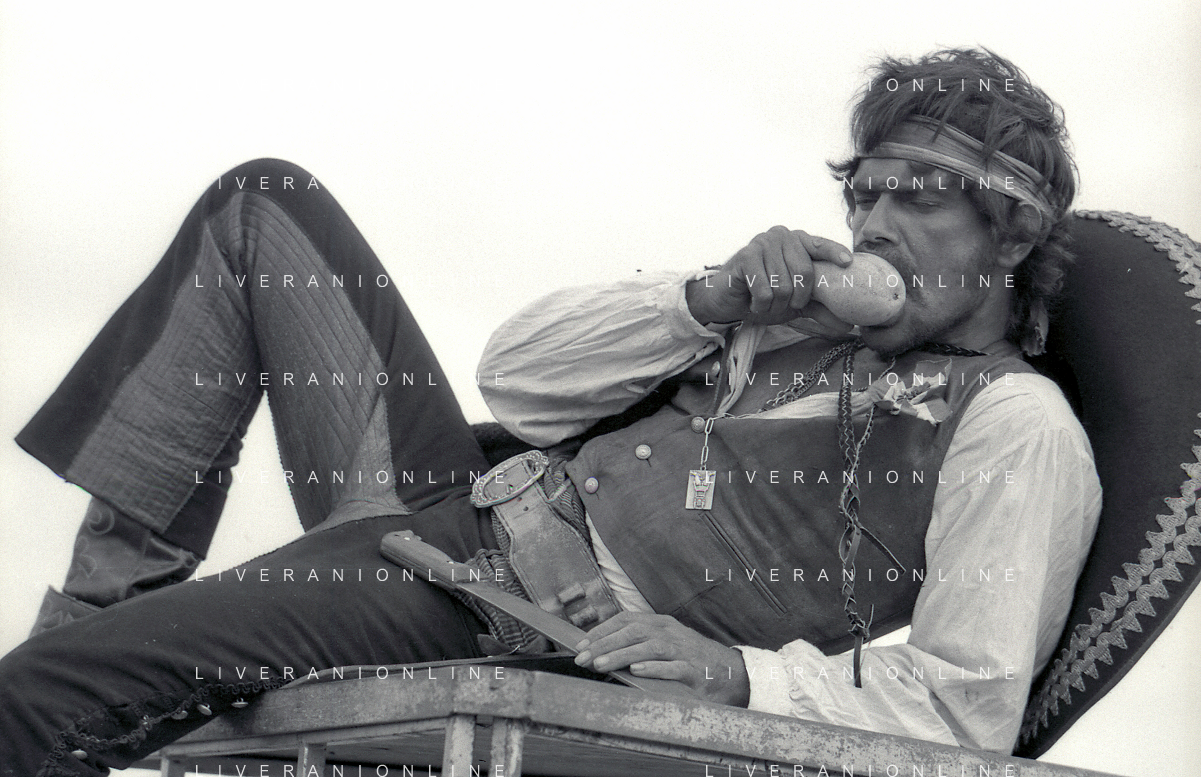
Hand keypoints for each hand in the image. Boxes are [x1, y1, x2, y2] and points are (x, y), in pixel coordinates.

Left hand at [573, 611, 750, 705]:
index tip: (580, 643)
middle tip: (582, 657)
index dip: (602, 630)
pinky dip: (654, 668)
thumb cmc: (690, 660)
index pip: (626, 620)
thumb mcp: (665, 645)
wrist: (732, 673)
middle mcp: (671, 632)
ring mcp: (684, 650)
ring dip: (622, 655)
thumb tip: (602, 651)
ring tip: (601, 664)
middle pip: (633, 632)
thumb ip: (639, 644)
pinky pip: (673, 667)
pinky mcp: (695, 670)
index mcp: (661, 624)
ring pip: (649, 648)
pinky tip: (636, 671)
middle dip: (605, 644)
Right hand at [686, 226, 853, 326]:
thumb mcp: (795, 304)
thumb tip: (850, 324)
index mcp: (797, 242)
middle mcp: (781, 236)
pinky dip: (760, 304)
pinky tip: (752, 301)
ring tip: (764, 303)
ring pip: (784, 285)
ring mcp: (762, 243)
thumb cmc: (762, 297)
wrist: (726, 302)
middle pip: (805, 272)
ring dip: (775, 305)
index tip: (848, 263)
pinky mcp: (745, 256)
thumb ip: (821, 309)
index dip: (834, 253)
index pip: (820, 245)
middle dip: (796, 298)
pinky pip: (765, 290)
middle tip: (784, 305)